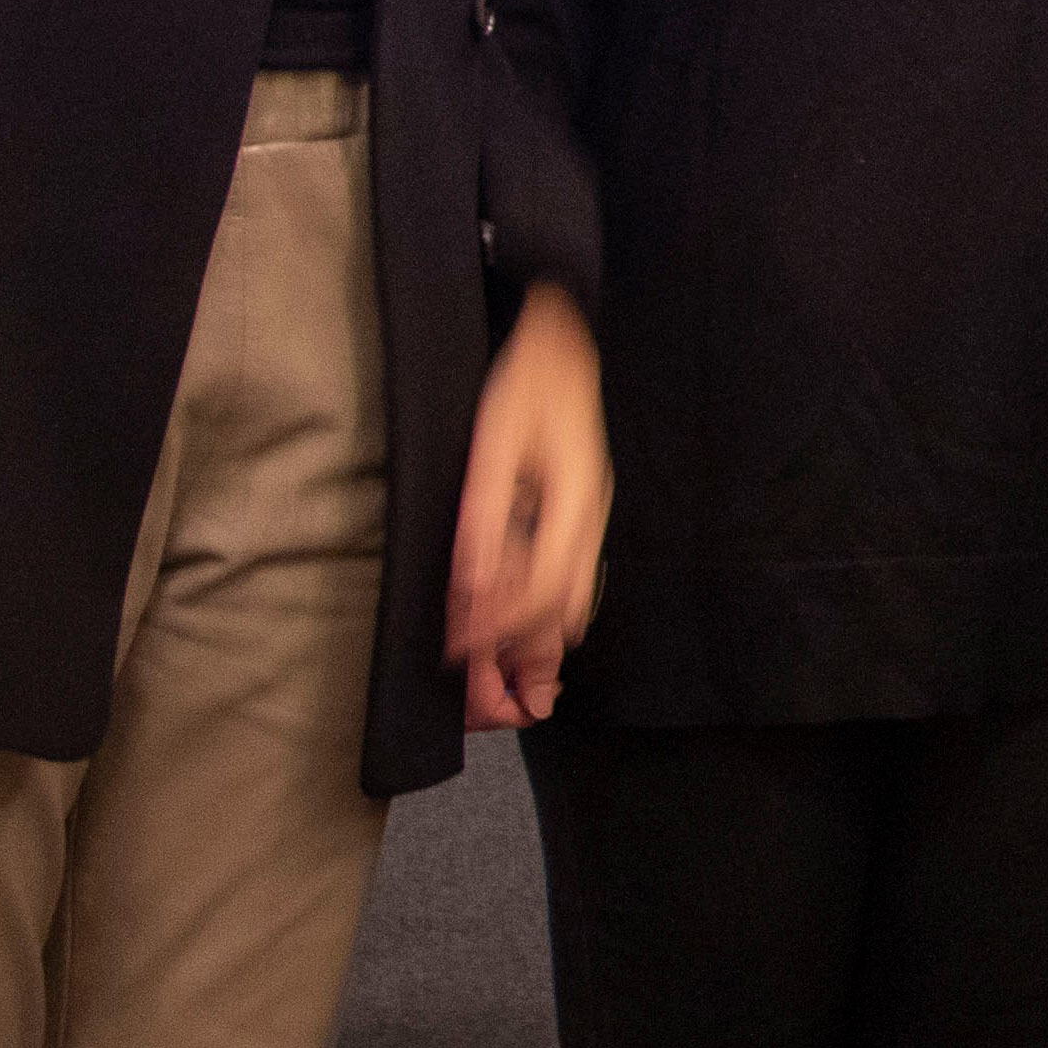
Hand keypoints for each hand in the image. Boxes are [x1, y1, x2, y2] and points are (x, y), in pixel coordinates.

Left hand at [451, 281, 607, 727]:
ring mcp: (591, 519)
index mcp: (574, 505)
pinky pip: (569, 582)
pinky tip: (521, 632)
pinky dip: (544, 616)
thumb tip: (471, 587)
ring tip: (507, 687)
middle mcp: (590, 521)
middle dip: (525, 664)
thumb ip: (485, 520)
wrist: (563, 342)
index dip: (496, 633)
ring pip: (571, 604)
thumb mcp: (493, 447)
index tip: (457, 659)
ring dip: (537, 647)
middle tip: (488, 704)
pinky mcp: (581, 514)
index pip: (538, 593)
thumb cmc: (525, 385)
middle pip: (563, 613)